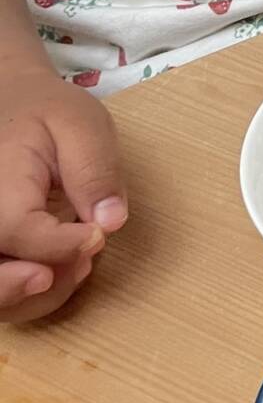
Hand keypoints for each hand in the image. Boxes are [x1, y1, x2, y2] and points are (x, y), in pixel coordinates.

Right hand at [0, 69, 126, 323]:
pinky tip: (59, 271)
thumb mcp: (80, 124)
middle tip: (80, 266)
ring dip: (34, 297)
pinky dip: (26, 295)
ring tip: (77, 265)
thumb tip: (111, 222)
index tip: (97, 235)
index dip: (61, 245)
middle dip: (33, 286)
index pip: (17, 230)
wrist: (7, 105)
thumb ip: (94, 171)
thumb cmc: (45, 113)